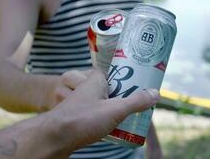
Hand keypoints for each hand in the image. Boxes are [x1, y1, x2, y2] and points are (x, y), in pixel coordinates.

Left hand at [0, 68, 159, 158]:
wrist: (53, 138)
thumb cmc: (82, 119)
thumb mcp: (115, 109)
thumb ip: (136, 102)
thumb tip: (156, 93)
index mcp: (95, 81)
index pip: (110, 72)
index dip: (123, 76)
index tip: (136, 82)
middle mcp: (86, 89)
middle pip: (109, 88)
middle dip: (122, 95)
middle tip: (136, 102)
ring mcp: (81, 104)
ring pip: (102, 103)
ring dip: (114, 108)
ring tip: (127, 116)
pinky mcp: (77, 118)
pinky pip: (94, 115)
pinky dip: (104, 119)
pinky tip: (111, 127)